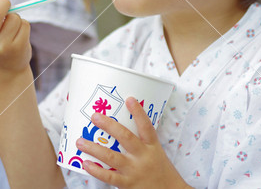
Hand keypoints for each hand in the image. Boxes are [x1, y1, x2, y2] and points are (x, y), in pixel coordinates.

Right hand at [0, 0, 30, 74]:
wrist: (7, 72)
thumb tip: (4, 1)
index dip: (0, 6)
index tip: (4, 4)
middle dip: (4, 4)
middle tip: (7, 4)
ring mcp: (3, 45)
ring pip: (15, 18)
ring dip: (16, 20)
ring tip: (12, 32)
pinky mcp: (17, 47)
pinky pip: (24, 24)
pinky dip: (23, 27)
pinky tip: (19, 38)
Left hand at [76, 97, 191, 188]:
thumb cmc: (161, 171)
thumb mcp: (157, 153)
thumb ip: (143, 142)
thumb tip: (124, 128)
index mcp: (152, 146)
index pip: (146, 126)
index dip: (138, 112)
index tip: (129, 99)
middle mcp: (143, 156)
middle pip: (125, 137)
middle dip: (109, 125)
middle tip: (95, 116)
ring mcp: (134, 170)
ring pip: (111, 156)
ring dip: (94, 148)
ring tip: (80, 141)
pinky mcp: (127, 184)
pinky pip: (109, 176)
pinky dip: (96, 170)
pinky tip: (86, 163)